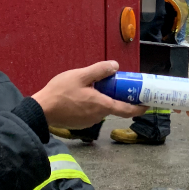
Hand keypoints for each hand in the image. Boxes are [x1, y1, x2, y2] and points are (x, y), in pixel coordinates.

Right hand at [32, 62, 146, 127]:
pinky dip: (93, 104)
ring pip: (102, 108)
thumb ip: (99, 70)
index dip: (139, 107)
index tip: (148, 103)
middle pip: (114, 107)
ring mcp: (89, 121)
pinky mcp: (80, 123)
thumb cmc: (60, 92)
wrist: (41, 110)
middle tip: (117, 84)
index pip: (127, 110)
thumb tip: (116, 66)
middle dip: (118, 96)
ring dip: (103, 99)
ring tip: (95, 86)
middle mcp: (98, 116)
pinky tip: (83, 95)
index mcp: (102, 105)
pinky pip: (92, 112)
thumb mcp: (81, 75)